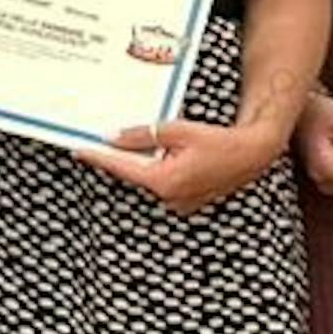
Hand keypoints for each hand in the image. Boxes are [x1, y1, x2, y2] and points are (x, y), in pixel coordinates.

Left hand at [81, 116, 280, 214]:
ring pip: (149, 179)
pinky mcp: (188, 201)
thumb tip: (114, 137)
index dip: (99, 157)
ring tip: (134, 145)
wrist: (253, 154)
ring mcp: (179, 202)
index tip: (79, 150)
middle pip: (134, 175)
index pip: (121, 168)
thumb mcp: (176, 131)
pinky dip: (157, 170)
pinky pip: (163, 184)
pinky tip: (160, 155)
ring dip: (142, 164)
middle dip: (120, 158)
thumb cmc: (219, 141)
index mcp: (163, 180)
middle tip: (102, 141)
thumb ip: (143, 135)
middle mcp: (169, 197)